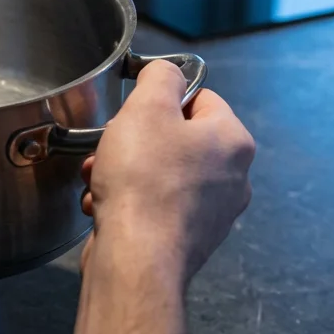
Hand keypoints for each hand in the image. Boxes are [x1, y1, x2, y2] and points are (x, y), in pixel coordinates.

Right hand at [78, 61, 254, 284]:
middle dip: (135, 140)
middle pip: (177, 138)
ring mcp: (212, 214)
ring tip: (100, 177)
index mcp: (233, 141)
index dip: (160, 100)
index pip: (199, 98)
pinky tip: (105, 206)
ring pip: (161, 173)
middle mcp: (233, 179)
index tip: (134, 113)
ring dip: (125, 171)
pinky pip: (155, 207)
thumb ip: (160, 77)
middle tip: (111, 147)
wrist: (136, 260)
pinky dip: (129, 203)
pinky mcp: (187, 240)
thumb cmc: (144, 180)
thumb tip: (165, 73)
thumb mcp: (147, 107)